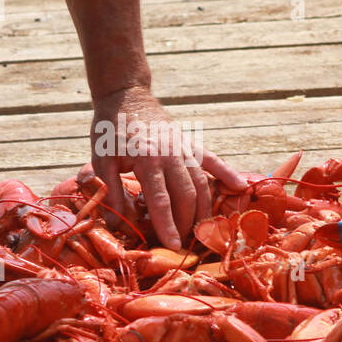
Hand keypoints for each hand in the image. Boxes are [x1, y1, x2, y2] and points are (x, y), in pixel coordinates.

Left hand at [90, 85, 245, 249]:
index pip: (160, 200)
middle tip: (183, 245)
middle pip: (186, 196)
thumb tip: (120, 226)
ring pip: (202, 183)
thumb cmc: (110, 132)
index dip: (167, 225)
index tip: (173, 246)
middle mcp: (170, 154)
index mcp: (147, 159)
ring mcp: (183, 148)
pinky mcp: (190, 143)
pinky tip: (240, 187)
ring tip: (203, 231)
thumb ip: (113, 194)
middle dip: (186, 223)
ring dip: (204, 209)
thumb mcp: (101, 162)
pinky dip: (226, 173)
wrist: (125, 96)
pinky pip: (212, 160)